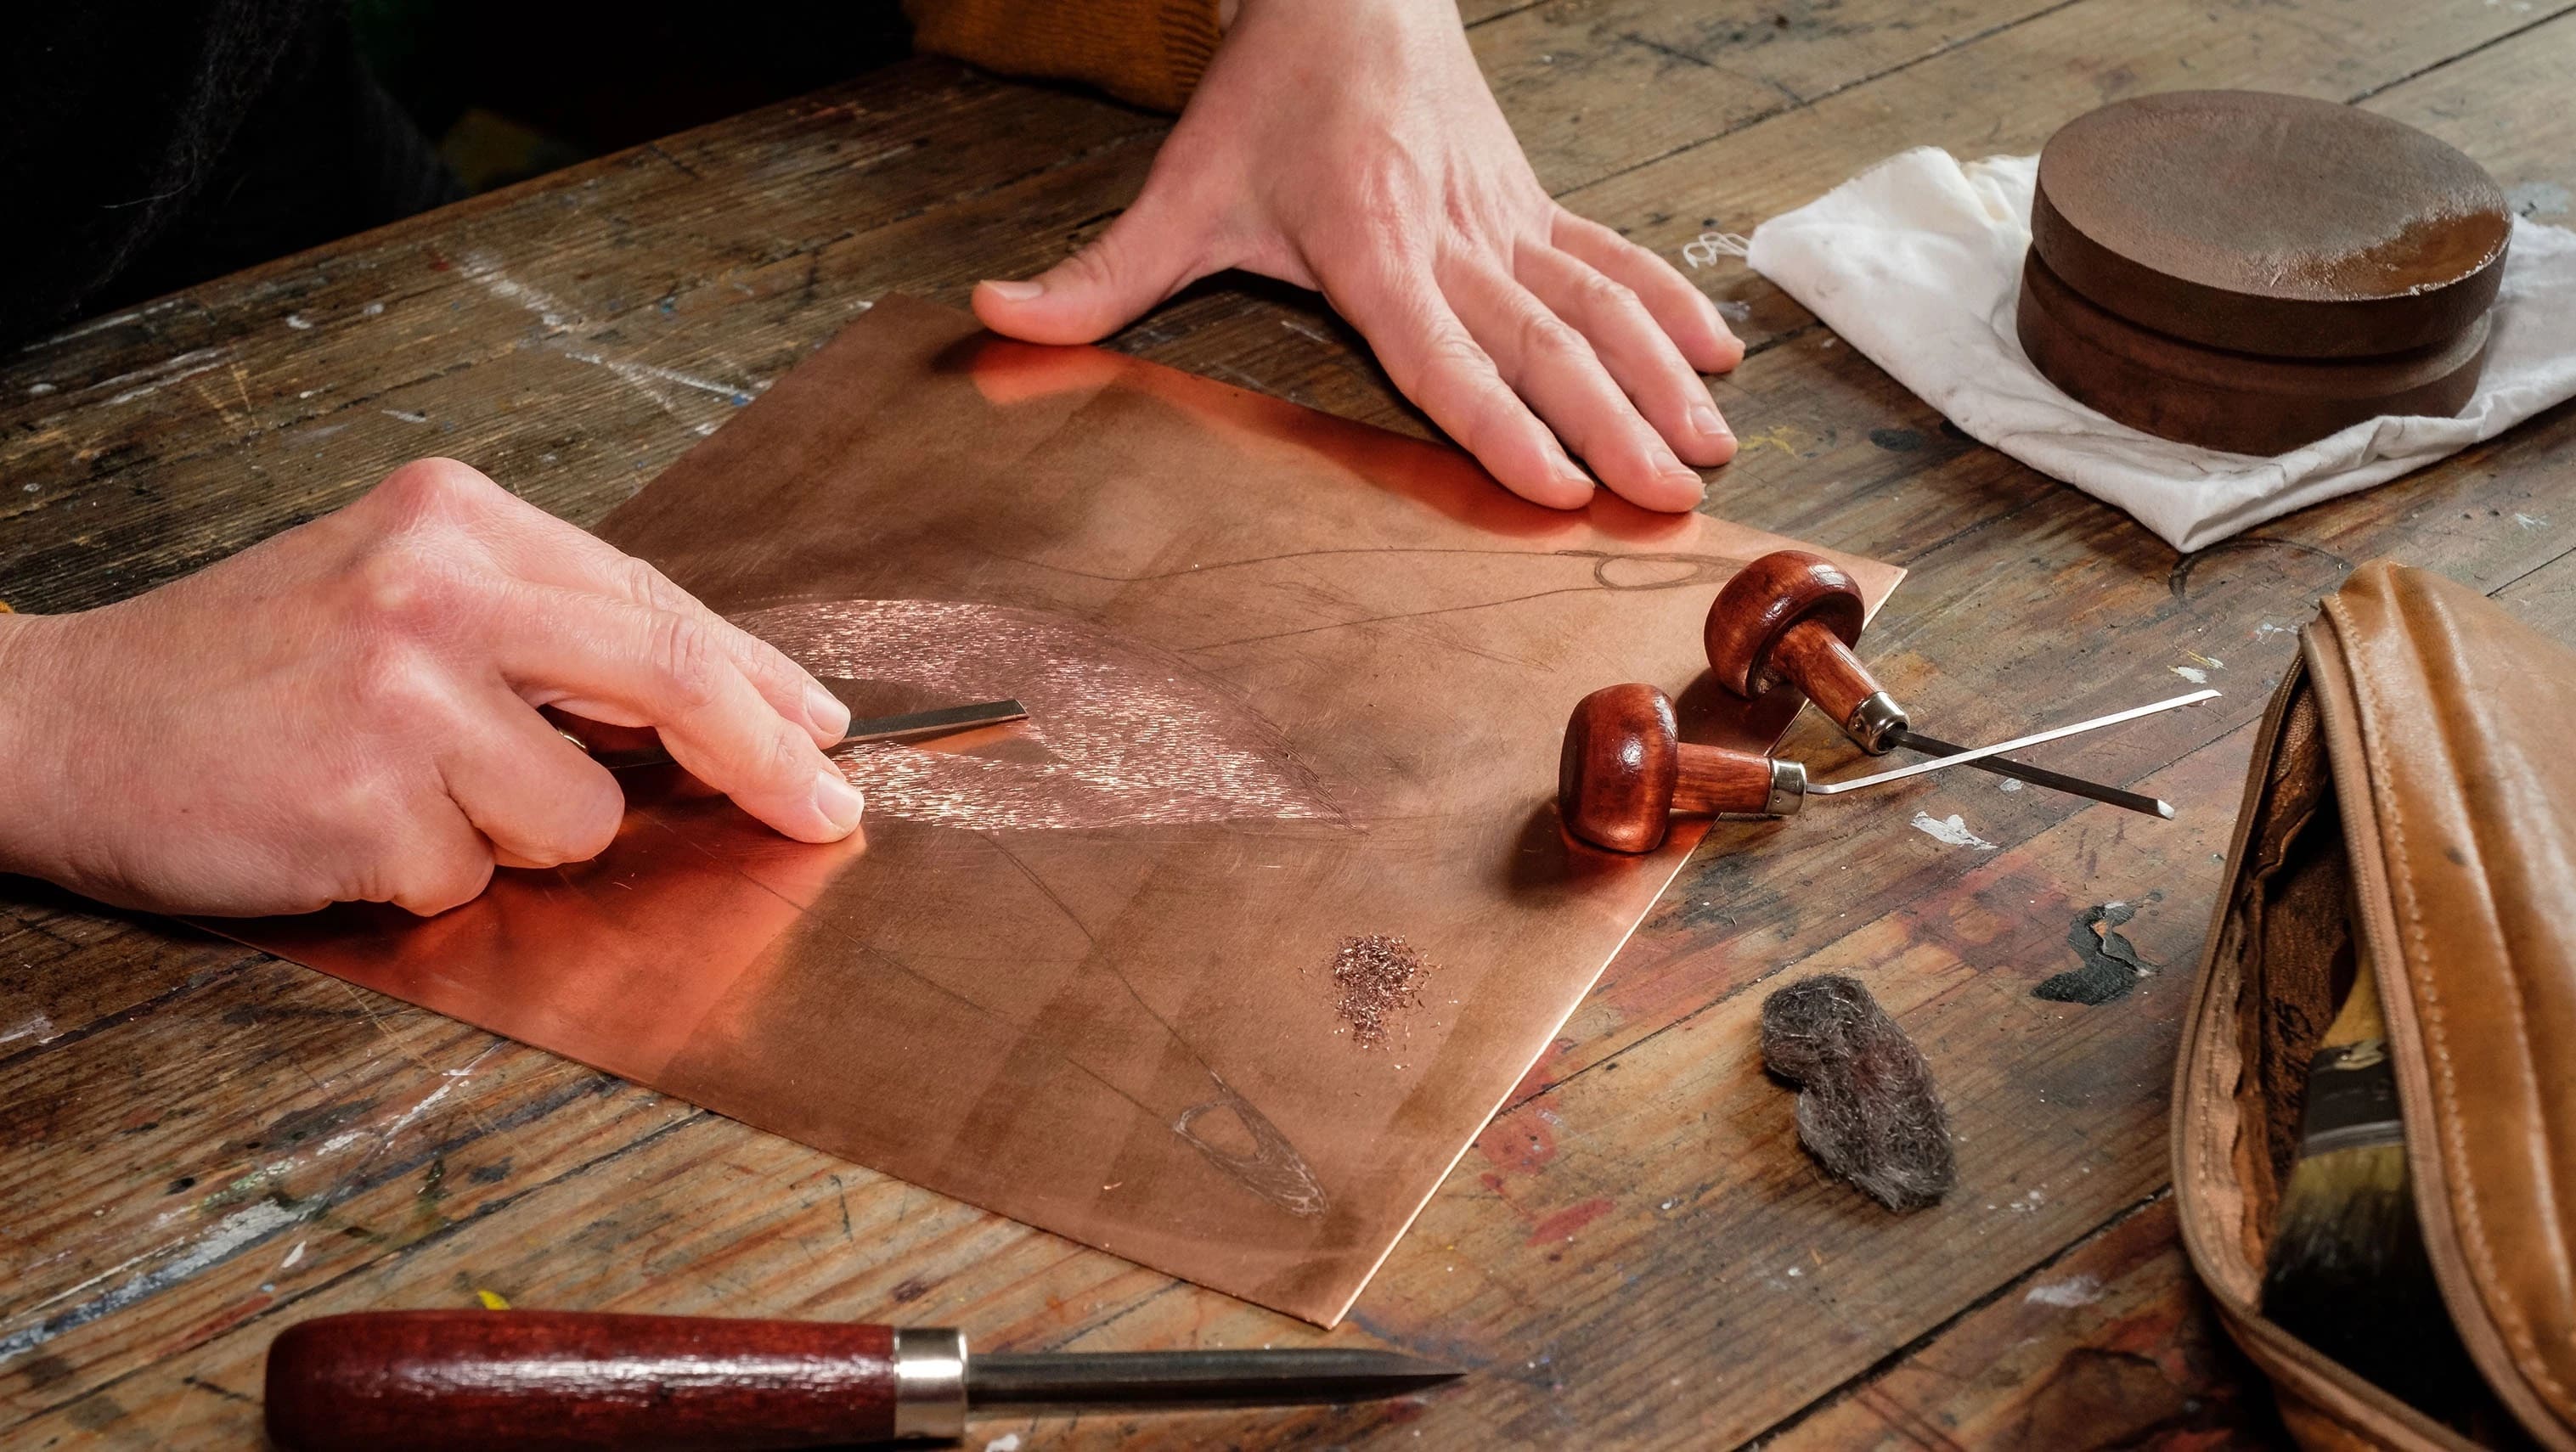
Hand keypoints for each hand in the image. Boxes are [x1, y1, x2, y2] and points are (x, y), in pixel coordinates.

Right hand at [0, 458, 863, 916]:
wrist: (58, 722)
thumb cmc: (244, 671)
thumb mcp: (397, 593)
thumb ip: (542, 636)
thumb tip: (711, 717)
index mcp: (460, 518)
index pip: (658, 606)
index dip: (760, 683)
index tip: (826, 733)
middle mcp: (441, 585)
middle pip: (672, 679)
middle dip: (765, 760)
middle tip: (826, 813)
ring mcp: (405, 690)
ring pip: (579, 814)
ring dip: (514, 837)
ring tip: (399, 793)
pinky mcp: (368, 796)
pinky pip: (474, 877)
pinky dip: (427, 878)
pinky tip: (342, 828)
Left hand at [971, 0, 1740, 511]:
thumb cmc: (1267, 98)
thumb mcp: (1178, 188)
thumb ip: (1098, 274)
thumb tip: (995, 315)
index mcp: (1370, 248)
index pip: (1442, 351)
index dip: (1499, 419)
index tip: (1556, 482)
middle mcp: (1452, 240)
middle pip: (1542, 344)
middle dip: (1612, 424)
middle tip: (1669, 499)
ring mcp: (1504, 220)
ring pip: (1596, 306)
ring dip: (1659, 380)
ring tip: (1712, 448)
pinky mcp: (1532, 202)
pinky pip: (1612, 257)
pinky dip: (1668, 305)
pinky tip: (1718, 357)